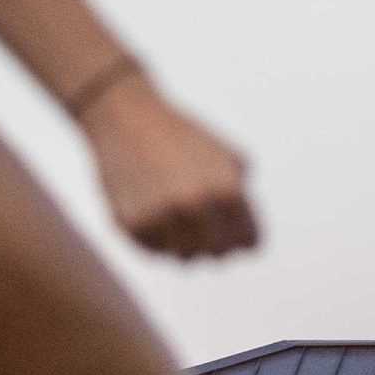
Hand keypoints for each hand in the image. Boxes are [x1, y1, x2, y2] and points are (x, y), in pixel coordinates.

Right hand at [80, 76, 259, 259]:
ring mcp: (162, 217)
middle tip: (201, 226)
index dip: (242, 238)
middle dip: (214, 243)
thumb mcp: (228, 156)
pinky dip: (154, 239)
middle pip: (219, 254)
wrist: (124, 115)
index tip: (231, 230)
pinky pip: (153, 251)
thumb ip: (246, 196)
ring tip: (175, 217)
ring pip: (186, 258)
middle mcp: (196, 207)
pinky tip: (150, 212)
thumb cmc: (182, 136)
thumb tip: (250, 241)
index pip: (249, 243)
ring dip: (183, 244)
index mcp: (227, 191)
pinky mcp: (131, 223)